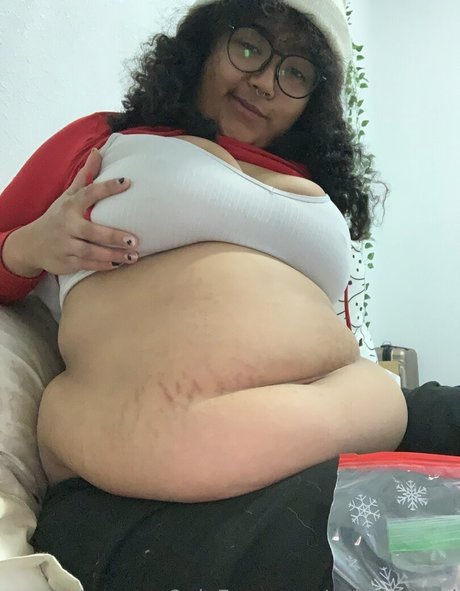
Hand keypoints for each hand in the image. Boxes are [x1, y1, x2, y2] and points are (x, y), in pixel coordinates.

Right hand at [28, 148, 138, 274]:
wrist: (31, 244)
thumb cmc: (57, 217)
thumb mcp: (68, 196)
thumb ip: (85, 176)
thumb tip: (97, 151)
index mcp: (70, 205)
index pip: (90, 193)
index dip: (108, 187)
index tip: (127, 182)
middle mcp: (67, 225)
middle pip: (92, 231)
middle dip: (113, 236)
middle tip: (134, 240)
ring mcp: (66, 245)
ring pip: (92, 252)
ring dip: (113, 255)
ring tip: (134, 256)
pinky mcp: (67, 262)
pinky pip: (88, 264)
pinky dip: (103, 266)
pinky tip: (119, 265)